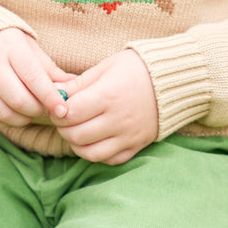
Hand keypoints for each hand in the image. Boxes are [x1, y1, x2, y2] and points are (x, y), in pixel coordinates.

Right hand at [0, 28, 73, 129]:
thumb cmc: (8, 44)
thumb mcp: (30, 49)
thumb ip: (50, 70)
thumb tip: (73, 88)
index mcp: (11, 48)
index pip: (34, 78)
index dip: (50, 97)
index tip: (63, 110)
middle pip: (19, 100)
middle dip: (37, 110)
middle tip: (45, 108)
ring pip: (4, 113)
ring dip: (23, 119)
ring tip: (30, 111)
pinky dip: (4, 122)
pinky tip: (13, 115)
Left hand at [54, 48, 157, 165]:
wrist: (173, 79)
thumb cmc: (135, 69)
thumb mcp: (105, 67)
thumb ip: (78, 84)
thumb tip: (54, 95)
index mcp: (108, 96)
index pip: (70, 113)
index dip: (58, 111)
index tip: (59, 106)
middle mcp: (118, 119)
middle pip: (77, 135)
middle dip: (64, 128)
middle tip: (65, 119)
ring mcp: (128, 135)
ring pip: (90, 153)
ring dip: (77, 144)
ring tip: (77, 131)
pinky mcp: (137, 145)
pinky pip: (110, 160)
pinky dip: (97, 154)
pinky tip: (95, 140)